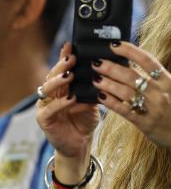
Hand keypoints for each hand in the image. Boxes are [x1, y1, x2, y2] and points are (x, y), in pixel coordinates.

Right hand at [35, 43, 99, 158]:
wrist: (80, 143)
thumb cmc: (86, 120)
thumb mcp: (93, 101)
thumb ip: (95, 88)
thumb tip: (107, 71)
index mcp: (62, 86)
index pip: (62, 68)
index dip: (64, 56)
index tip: (72, 45)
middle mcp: (51, 93)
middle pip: (53, 75)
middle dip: (62, 65)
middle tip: (72, 58)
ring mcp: (45, 105)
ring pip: (47, 89)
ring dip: (59, 81)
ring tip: (70, 75)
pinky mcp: (44, 119)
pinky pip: (51, 108)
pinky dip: (62, 103)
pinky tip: (72, 98)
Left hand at [90, 42, 170, 152]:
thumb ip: (156, 78)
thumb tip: (132, 64)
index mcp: (168, 81)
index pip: (147, 60)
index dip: (129, 50)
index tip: (113, 45)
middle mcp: (160, 93)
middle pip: (131, 76)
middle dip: (111, 67)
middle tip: (97, 62)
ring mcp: (153, 108)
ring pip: (125, 92)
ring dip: (107, 84)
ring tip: (95, 78)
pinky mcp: (145, 123)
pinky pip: (124, 110)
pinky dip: (111, 102)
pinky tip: (101, 96)